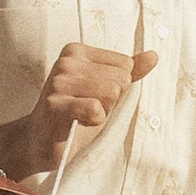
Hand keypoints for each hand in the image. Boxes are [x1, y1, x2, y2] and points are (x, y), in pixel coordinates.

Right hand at [27, 42, 157, 172]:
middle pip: (121, 79)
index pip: (125, 65)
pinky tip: (76, 123)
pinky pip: (95, 108)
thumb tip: (153, 56)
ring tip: (80, 116)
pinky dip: (93, 120)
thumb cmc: (75, 114)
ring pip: (111, 93)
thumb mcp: (106, 90)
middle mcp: (65, 62)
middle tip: (85, 109)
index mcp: (77, 52)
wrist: (42, 142)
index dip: (116, 87)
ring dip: (101, 112)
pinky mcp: (54, 104)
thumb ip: (128, 72)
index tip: (92, 96)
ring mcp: (57, 82)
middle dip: (110, 100)